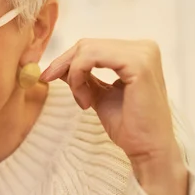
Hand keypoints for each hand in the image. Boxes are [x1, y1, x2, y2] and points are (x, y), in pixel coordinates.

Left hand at [41, 39, 187, 194]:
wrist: (147, 149)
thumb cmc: (129, 126)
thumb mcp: (98, 94)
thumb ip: (83, 76)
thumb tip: (58, 66)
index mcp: (138, 53)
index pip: (92, 46)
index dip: (66, 61)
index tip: (47, 77)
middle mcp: (144, 47)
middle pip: (87, 45)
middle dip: (65, 66)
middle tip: (53, 84)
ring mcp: (143, 53)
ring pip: (87, 50)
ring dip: (74, 76)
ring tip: (82, 100)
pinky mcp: (138, 64)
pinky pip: (91, 58)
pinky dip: (79, 76)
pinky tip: (86, 101)